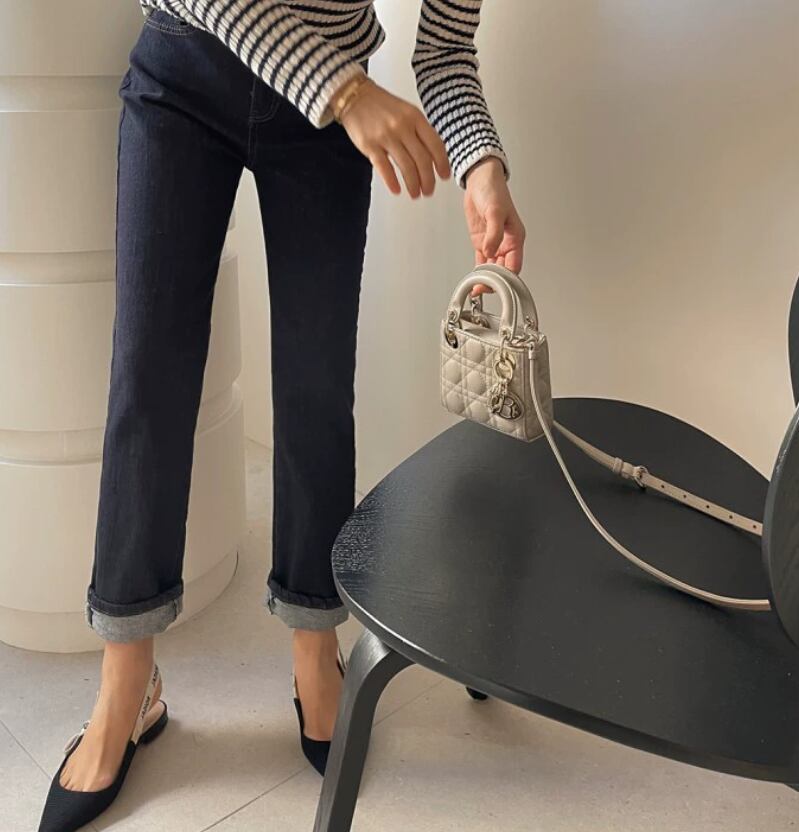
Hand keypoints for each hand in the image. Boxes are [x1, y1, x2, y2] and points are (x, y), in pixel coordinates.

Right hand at [338, 78, 450, 197]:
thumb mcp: (407, 112)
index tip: (444, 176)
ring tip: (415, 194)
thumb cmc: (382, 106)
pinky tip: (397, 190)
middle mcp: (402, 126)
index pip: (435, 144)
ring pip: (406, 167)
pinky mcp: (369, 145)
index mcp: (415, 117)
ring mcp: (385, 136)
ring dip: (413, 185)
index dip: (442, 164)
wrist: (354, 96)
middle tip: (428, 191)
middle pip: (422, 160)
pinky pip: (384, 168)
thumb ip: (420, 131)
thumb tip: (434, 157)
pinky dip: (392, 182)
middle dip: (428, 180)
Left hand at [463, 157, 525, 295]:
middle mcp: (506, 243)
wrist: (479, 180)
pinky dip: (478, 271)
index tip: (498, 285)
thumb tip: (490, 252)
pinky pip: (482, 261)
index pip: (514, 265)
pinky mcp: (482, 242)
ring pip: (493, 268)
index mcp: (516, 237)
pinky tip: (474, 279)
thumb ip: (494, 233)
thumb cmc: (493, 190)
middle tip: (483, 289)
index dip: (507, 278)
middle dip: (495, 282)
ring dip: (486, 278)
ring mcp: (494, 244)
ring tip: (477, 288)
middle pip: (503, 270)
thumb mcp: (495, 211)